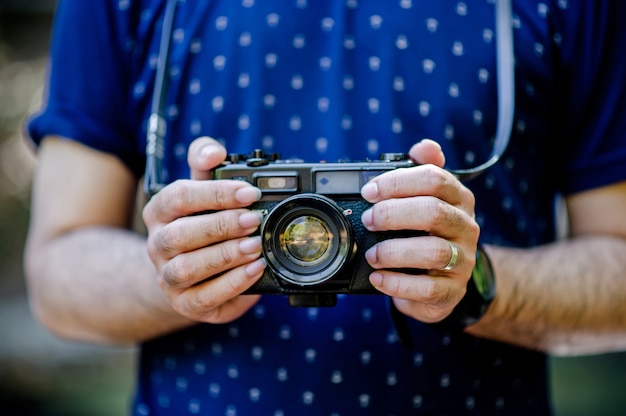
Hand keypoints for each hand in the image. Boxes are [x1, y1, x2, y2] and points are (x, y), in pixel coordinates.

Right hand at [142, 137, 265, 323]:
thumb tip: (212, 151)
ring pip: (187, 268)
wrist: (186, 273)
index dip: (215, 193)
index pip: (178, 197)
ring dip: (224, 256)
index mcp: (159, 212)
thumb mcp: (201, 189)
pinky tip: (254, 270)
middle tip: (253, 220)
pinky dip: (232, 284)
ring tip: (254, 246)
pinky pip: (203, 298)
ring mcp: (168, 277)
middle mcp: (158, 245)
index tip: (249, 192)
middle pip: (180, 234)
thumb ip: (205, 163)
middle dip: (221, 226)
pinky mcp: (186, 304)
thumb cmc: (199, 223)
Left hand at [361, 139, 479, 322]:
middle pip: (433, 212)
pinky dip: (398, 284)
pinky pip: (429, 288)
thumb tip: (425, 146)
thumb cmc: (428, 231)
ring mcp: (463, 260)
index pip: (434, 178)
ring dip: (394, 251)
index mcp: (457, 198)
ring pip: (434, 252)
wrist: (446, 278)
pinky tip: (378, 278)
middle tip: (368, 220)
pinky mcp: (453, 291)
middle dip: (393, 214)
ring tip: (372, 255)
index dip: (397, 182)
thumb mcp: (426, 199)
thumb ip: (422, 170)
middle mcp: (465, 226)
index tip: (369, 190)